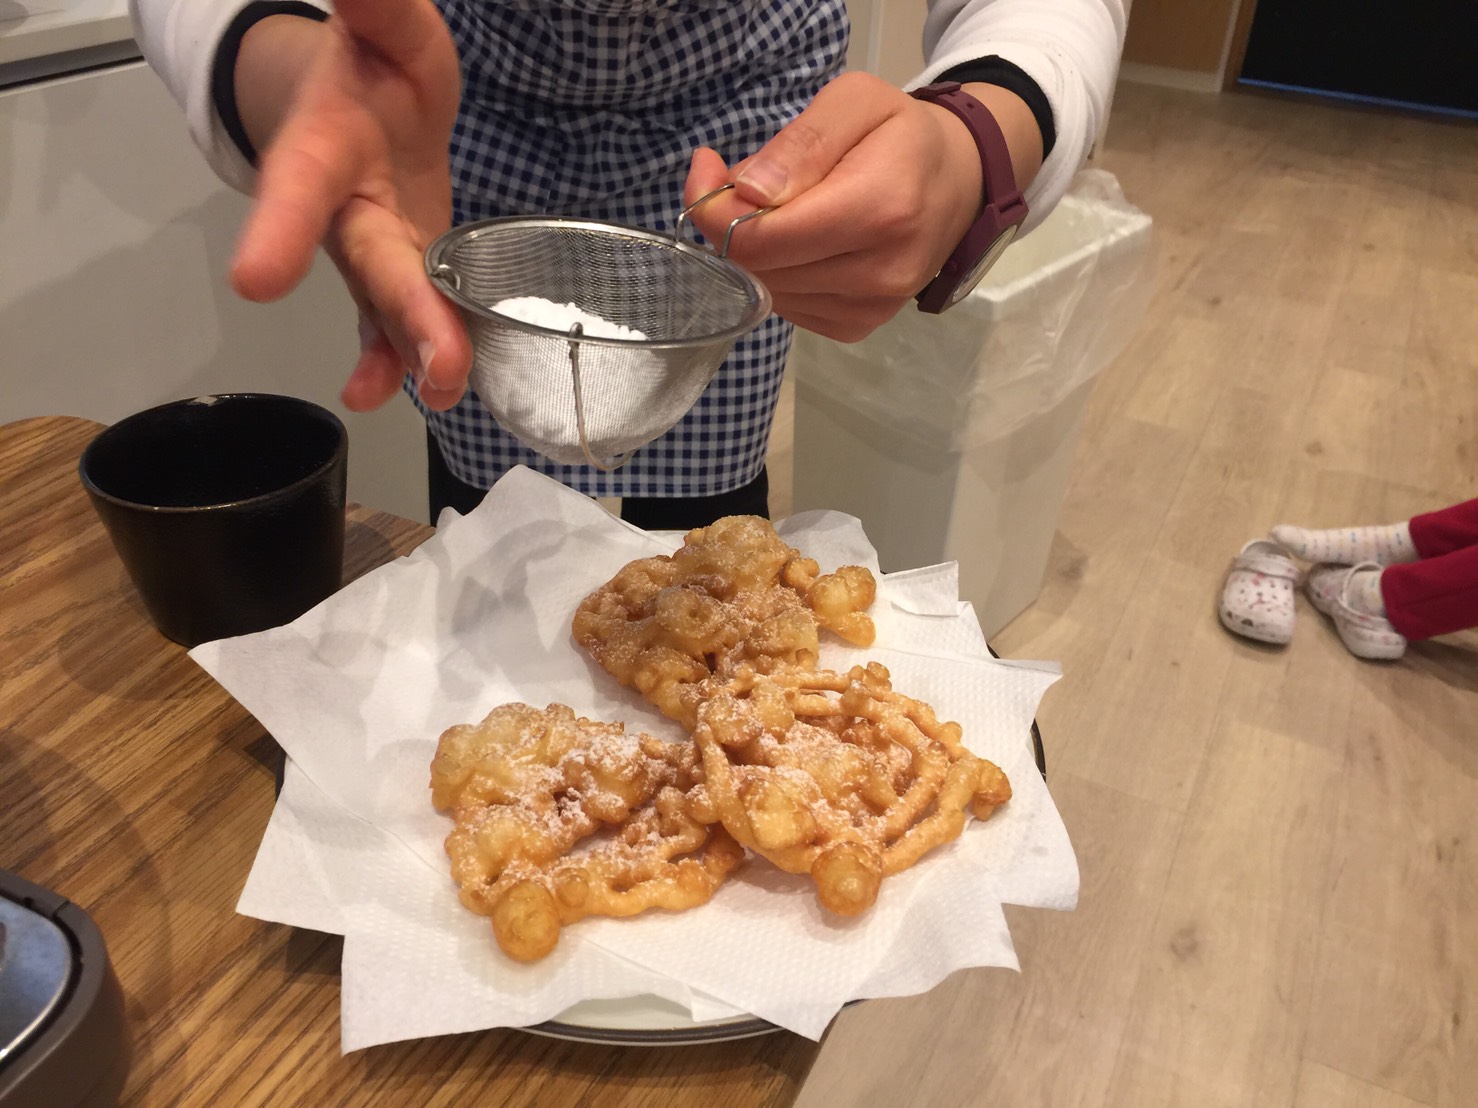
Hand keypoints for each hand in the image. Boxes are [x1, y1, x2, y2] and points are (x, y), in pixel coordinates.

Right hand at [230, 0, 471, 411]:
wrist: (365, 106)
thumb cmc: (375, 68)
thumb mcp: (389, 26)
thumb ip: (378, 7)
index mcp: (324, 148)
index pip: (299, 188)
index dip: (281, 233)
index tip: (257, 279)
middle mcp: (341, 214)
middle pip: (368, 267)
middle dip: (402, 315)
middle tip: (433, 360)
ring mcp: (371, 254)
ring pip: (390, 309)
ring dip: (417, 353)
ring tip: (442, 390)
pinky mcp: (401, 278)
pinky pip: (402, 326)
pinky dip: (413, 361)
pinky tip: (433, 394)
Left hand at [681, 71, 1042, 341]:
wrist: (960, 182)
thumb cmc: (902, 135)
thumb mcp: (857, 102)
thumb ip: (801, 143)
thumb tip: (747, 192)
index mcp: (878, 210)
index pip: (760, 239)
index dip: (713, 210)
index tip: (707, 169)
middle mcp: (878, 272)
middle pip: (757, 268)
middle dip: (730, 224)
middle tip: (746, 181)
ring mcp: (871, 308)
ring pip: (766, 292)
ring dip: (757, 250)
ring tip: (785, 209)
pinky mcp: (859, 326)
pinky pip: (788, 307)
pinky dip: (780, 274)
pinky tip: (803, 243)